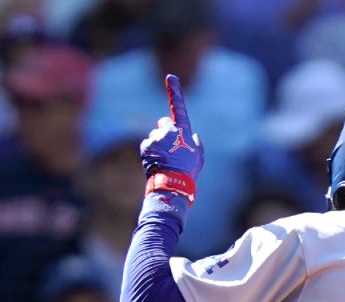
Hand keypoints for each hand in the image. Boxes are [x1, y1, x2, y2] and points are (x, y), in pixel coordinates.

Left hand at [140, 74, 203, 204]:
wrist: (173, 182)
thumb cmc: (188, 171)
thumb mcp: (198, 158)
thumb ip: (197, 145)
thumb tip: (193, 136)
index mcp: (183, 131)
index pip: (178, 107)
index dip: (175, 91)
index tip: (170, 77)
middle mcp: (169, 130)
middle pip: (164, 123)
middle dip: (165, 130)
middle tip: (169, 146)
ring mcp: (156, 137)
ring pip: (155, 136)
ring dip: (158, 144)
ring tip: (164, 159)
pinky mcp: (146, 145)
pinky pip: (147, 145)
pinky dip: (150, 152)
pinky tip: (156, 161)